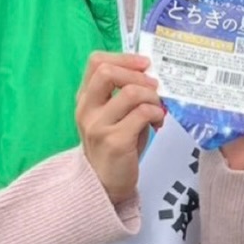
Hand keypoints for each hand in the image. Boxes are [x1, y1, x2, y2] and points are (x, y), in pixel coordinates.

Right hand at [76, 52, 163, 205]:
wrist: (105, 185)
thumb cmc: (115, 146)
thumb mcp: (113, 115)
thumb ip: (123, 93)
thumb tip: (150, 76)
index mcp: (85, 99)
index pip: (96, 62)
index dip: (124, 58)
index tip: (144, 65)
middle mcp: (87, 110)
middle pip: (108, 72)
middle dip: (138, 76)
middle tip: (154, 88)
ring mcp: (99, 126)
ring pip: (130, 92)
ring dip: (151, 97)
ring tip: (157, 109)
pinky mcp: (115, 141)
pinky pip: (141, 113)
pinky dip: (156, 113)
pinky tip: (157, 122)